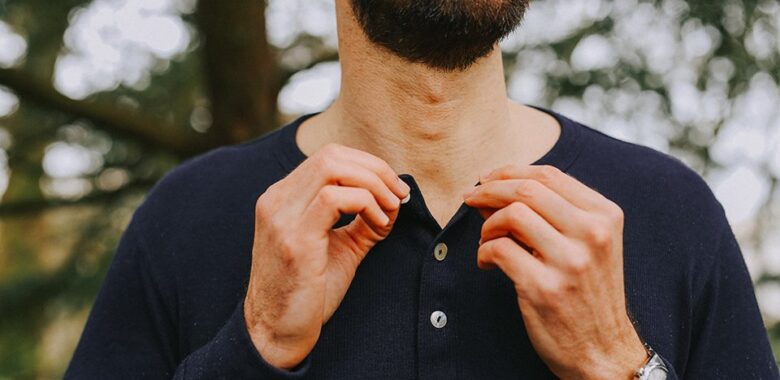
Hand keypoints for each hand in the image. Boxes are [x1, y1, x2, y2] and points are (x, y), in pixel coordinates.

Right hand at [244, 144, 409, 368]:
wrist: (276, 333)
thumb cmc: (308, 294)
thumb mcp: (340, 248)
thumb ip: (363, 221)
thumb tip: (395, 200)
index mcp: (283, 198)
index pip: (329, 156)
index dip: (368, 165)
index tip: (394, 189)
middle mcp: (277, 200)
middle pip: (331, 154)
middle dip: (375, 169)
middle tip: (398, 195)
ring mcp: (281, 217)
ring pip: (332, 168)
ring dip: (373, 184)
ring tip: (389, 210)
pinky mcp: (294, 240)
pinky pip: (333, 199)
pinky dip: (365, 203)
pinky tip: (378, 224)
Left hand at [463, 165, 647, 378]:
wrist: (604, 351)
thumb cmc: (589, 294)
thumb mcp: (586, 245)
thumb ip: (548, 214)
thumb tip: (494, 190)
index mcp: (604, 216)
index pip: (549, 175)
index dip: (510, 171)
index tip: (486, 179)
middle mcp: (592, 234)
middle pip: (527, 189)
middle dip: (489, 189)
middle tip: (470, 197)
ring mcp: (570, 261)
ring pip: (511, 215)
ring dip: (487, 225)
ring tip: (486, 240)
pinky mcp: (545, 288)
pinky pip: (498, 250)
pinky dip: (483, 252)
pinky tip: (487, 264)